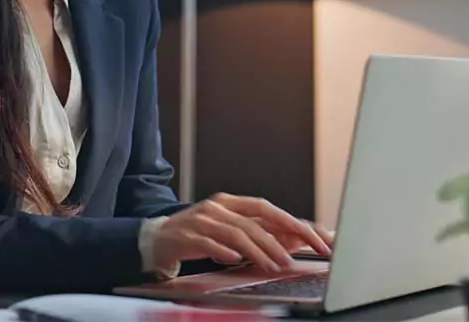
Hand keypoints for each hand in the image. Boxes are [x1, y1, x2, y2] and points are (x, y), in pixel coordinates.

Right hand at [152, 192, 333, 273]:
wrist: (157, 239)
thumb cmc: (197, 234)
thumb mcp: (228, 230)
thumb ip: (257, 233)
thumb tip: (293, 240)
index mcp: (230, 203)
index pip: (265, 208)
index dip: (290, 222)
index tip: (311, 237)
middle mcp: (217, 208)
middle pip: (253, 222)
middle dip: (276, 241)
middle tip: (291, 258)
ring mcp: (201, 221)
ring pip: (235, 233)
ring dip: (256, 250)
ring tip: (272, 265)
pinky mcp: (187, 236)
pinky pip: (208, 243)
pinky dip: (223, 251)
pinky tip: (235, 259)